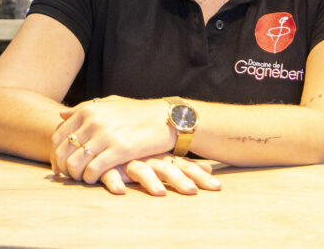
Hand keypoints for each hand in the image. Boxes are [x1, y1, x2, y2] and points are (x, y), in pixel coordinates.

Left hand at [51, 96, 175, 184]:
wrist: (165, 118)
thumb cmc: (137, 112)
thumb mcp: (109, 104)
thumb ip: (84, 108)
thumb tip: (61, 114)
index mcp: (88, 110)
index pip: (58, 136)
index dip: (56, 154)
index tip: (61, 165)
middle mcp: (93, 121)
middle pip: (63, 151)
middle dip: (63, 167)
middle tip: (70, 175)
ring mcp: (105, 135)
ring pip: (75, 163)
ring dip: (75, 175)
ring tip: (83, 177)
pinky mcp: (119, 150)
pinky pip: (93, 170)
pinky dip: (90, 178)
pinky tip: (94, 178)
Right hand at [99, 155, 221, 195]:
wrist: (108, 129)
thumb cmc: (140, 144)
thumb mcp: (162, 153)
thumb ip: (181, 162)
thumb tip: (210, 168)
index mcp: (162, 154)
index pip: (183, 164)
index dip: (198, 174)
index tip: (215, 185)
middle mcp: (149, 156)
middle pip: (167, 168)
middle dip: (180, 180)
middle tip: (193, 192)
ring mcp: (130, 159)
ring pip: (142, 170)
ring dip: (150, 181)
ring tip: (159, 193)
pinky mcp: (109, 163)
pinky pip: (110, 173)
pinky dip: (114, 180)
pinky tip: (120, 190)